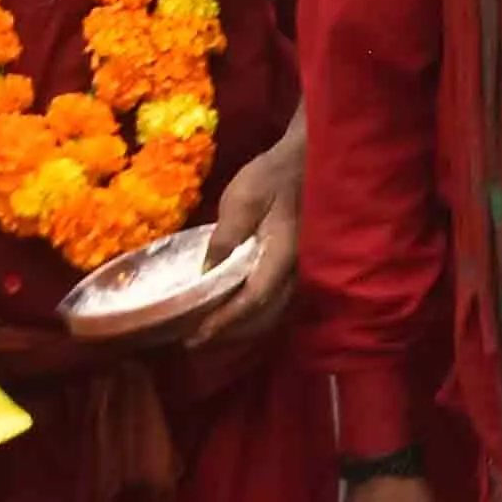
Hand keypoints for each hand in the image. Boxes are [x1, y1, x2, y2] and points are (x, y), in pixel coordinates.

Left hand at [183, 121, 305, 351]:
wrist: (305, 160)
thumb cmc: (273, 176)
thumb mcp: (242, 200)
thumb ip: (225, 237)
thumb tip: (206, 273)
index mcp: (281, 253)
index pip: (254, 298)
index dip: (226, 321)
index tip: (197, 336)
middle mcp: (294, 268)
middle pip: (265, 315)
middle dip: (231, 333)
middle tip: (196, 341)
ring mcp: (298, 268)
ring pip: (273, 312)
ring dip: (242, 327)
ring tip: (211, 331)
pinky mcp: (294, 263)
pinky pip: (275, 300)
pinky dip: (253, 313)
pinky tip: (232, 311)